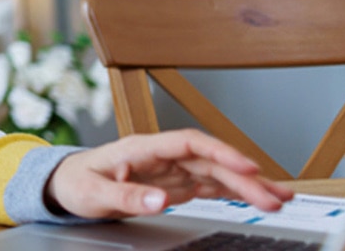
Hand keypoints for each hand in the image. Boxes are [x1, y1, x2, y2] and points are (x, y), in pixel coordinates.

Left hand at [47, 130, 295, 218]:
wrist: (65, 183)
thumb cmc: (76, 182)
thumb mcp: (94, 193)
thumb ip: (126, 197)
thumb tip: (159, 200)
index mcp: (143, 147)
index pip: (189, 143)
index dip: (220, 152)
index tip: (246, 166)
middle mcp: (163, 155)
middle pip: (211, 161)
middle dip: (246, 177)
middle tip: (276, 196)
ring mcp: (172, 169)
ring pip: (217, 174)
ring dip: (247, 185)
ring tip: (279, 198)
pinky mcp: (175, 183)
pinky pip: (210, 185)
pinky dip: (234, 193)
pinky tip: (256, 199)